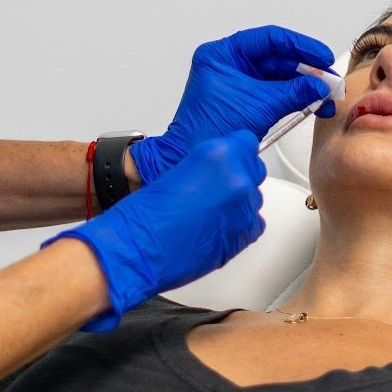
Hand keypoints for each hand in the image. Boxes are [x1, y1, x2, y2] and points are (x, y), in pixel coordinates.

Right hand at [45, 131, 267, 329]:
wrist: (136, 250)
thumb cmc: (144, 214)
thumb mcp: (178, 169)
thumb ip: (208, 166)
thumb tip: (220, 171)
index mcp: (218, 155)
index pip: (247, 142)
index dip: (235, 152)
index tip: (229, 160)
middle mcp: (236, 180)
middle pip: (254, 170)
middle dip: (237, 177)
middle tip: (212, 190)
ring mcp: (242, 210)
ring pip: (253, 199)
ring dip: (236, 204)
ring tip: (207, 214)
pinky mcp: (243, 237)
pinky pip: (252, 225)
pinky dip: (238, 226)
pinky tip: (214, 229)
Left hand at [129, 25, 336, 184]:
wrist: (191, 159)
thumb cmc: (208, 131)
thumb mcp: (259, 106)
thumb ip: (293, 92)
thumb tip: (318, 84)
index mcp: (222, 55)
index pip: (269, 40)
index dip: (300, 47)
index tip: (321, 56)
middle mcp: (228, 65)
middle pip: (277, 58)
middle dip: (306, 70)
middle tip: (328, 78)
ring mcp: (236, 84)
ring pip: (278, 77)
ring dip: (303, 87)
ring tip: (324, 95)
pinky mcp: (244, 101)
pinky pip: (274, 94)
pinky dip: (294, 99)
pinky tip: (312, 104)